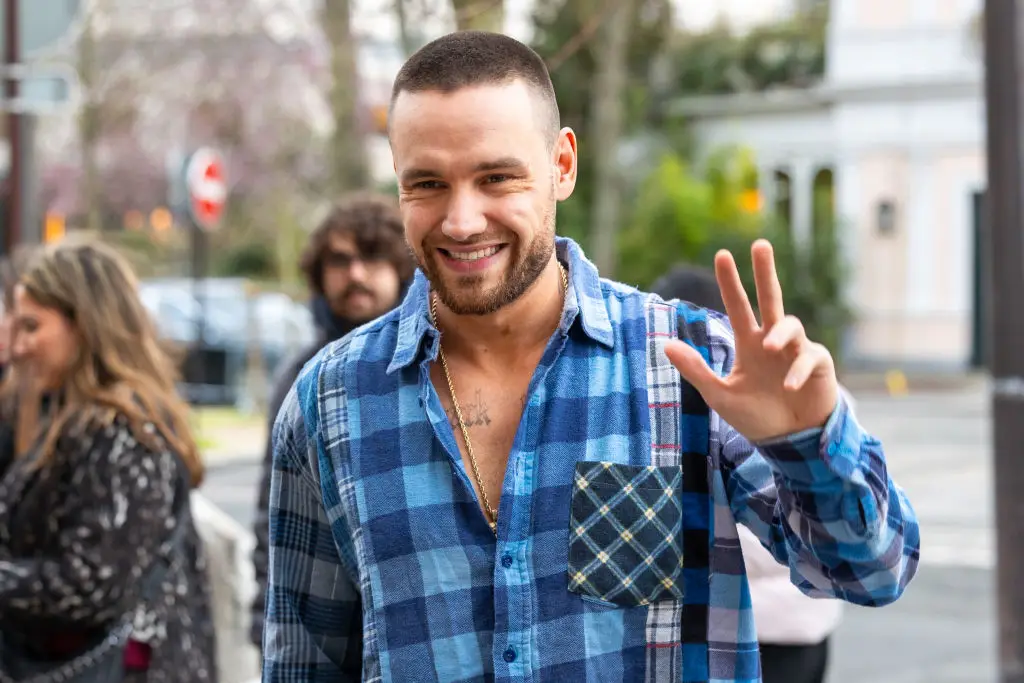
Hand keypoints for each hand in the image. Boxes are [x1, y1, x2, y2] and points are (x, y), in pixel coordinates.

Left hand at [664, 239, 837, 442]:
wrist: (789, 442)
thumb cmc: (756, 416)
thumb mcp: (719, 394)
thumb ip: (695, 369)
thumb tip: (665, 344)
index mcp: (748, 343)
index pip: (738, 306)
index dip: (730, 282)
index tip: (722, 254)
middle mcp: (772, 341)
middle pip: (770, 298)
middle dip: (765, 271)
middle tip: (759, 244)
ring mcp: (796, 350)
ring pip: (790, 324)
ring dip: (779, 333)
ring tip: (767, 347)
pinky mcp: (818, 365)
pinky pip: (809, 357)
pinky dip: (798, 370)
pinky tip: (788, 386)